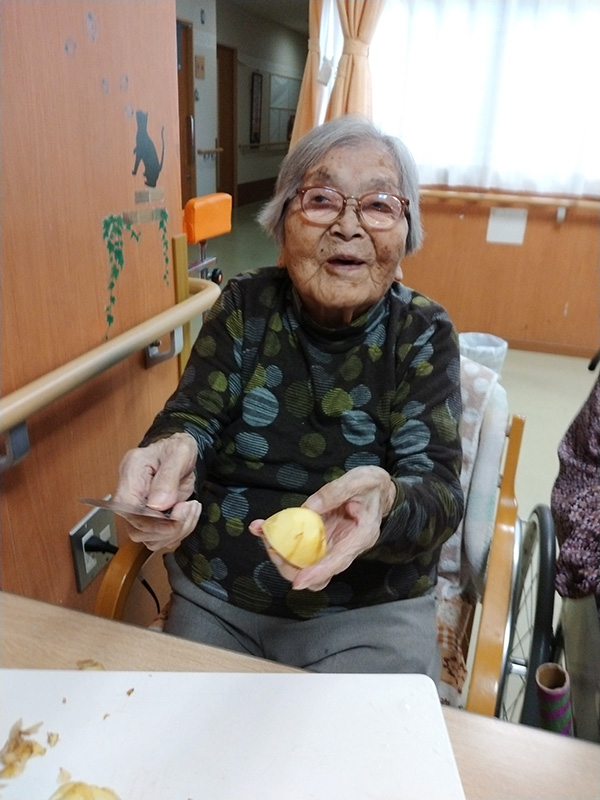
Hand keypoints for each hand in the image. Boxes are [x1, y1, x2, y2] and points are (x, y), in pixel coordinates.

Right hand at [114, 432, 200, 550]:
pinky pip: (163, 538)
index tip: (176, 515)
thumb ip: (168, 477)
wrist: (179, 452)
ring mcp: (140, 512)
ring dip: (178, 531)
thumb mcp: (179, 453)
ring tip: (191, 507)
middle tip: (188, 508)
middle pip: (137, 531)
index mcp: (130, 476)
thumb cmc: (176, 448)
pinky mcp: (153, 520)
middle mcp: (131, 498)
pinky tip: (190, 513)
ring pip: (150, 540)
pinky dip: (181, 531)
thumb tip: (157, 505)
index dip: (150, 521)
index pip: (127, 510)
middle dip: (168, 528)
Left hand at [249, 466, 395, 590]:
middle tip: (270, 543)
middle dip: (290, 565)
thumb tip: (307, 509)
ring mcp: (333, 545)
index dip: (318, 573)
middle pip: (318, 574)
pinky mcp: (322, 539)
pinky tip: (264, 527)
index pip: (339, 561)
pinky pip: (300, 547)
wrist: (379, 490)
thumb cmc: (372, 486)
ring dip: (281, 555)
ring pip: (305, 564)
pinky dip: (280, 539)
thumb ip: (335, 492)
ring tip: (264, 533)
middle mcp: (346, 547)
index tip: (298, 582)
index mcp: (361, 537)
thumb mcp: (360, 480)